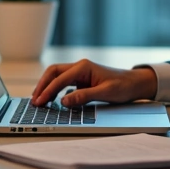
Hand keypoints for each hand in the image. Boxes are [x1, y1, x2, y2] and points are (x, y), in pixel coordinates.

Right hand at [31, 59, 157, 106]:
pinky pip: (63, 81)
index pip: (60, 79)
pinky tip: (51, 98)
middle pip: (53, 72)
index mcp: (84, 67)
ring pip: (56, 76)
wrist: (135, 83)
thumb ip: (84, 96)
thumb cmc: (123, 86)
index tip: (40, 101)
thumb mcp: (105, 93)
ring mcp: (80, 72)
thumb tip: (64, 101)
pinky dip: (54, 88)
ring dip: (46, 86)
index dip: (48, 91)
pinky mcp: (81, 79)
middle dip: (42, 85)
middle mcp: (80, 67)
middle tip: (35, 100)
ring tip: (39, 99)